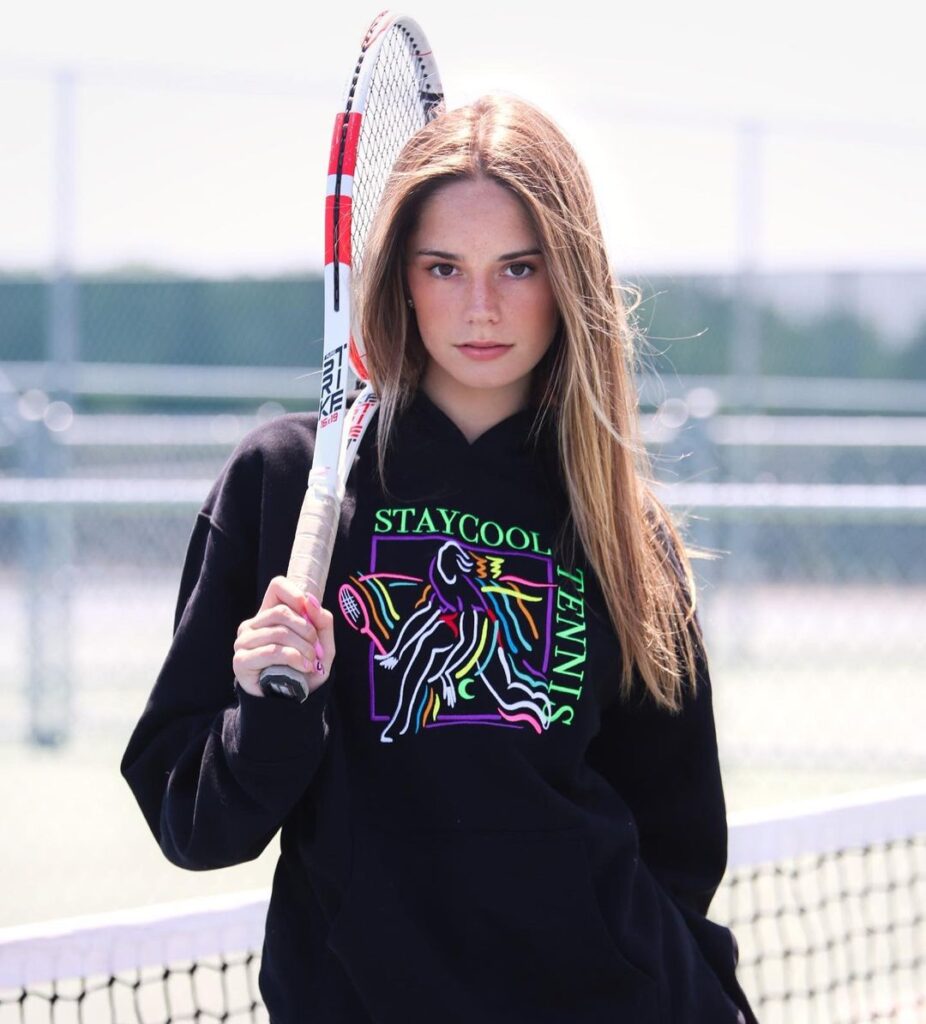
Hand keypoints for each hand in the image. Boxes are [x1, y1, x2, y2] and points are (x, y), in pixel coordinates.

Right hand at [233, 576, 335, 696]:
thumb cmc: (306, 668)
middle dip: (306, 630)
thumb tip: (311, 601)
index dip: (296, 593)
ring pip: (279, 632)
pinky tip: (303, 668)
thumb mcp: (323, 643)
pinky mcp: (241, 661)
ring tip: (312, 662)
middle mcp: (252, 625)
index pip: (277, 586)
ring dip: (303, 648)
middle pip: (282, 612)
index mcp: (270, 614)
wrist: (294, 702)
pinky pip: (271, 651)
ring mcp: (243, 642)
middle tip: (316, 648)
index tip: (310, 610)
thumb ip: (321, 620)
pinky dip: (294, 659)